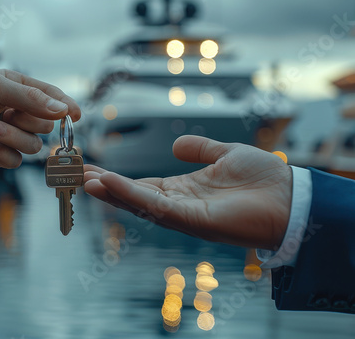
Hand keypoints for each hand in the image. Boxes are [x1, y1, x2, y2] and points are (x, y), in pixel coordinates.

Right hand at [84, 135, 291, 249]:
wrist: (291, 197)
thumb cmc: (264, 178)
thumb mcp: (225, 154)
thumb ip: (199, 149)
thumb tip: (175, 145)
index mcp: (183, 190)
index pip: (141, 185)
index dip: (116, 178)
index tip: (91, 168)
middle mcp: (177, 204)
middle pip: (132, 196)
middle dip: (103, 187)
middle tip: (74, 175)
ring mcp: (182, 214)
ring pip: (136, 202)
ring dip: (108, 191)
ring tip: (82, 178)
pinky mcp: (190, 220)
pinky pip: (153, 205)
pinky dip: (128, 194)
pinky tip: (107, 182)